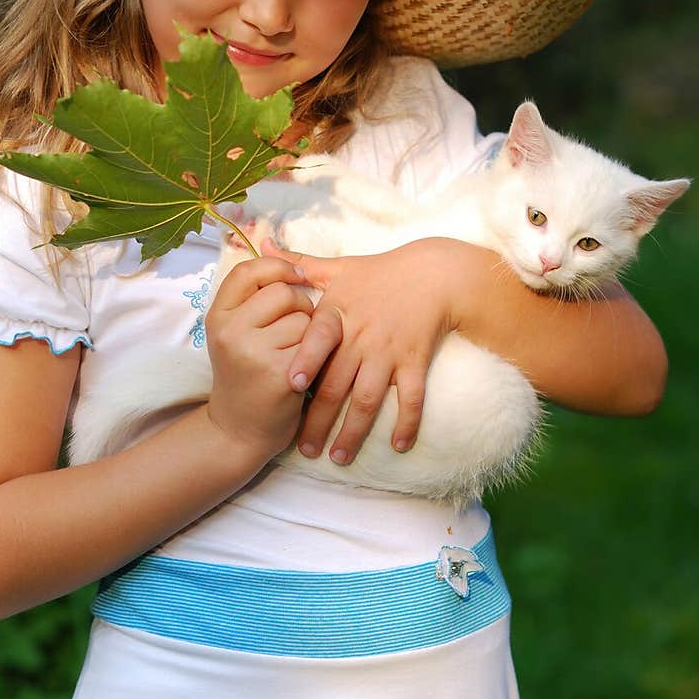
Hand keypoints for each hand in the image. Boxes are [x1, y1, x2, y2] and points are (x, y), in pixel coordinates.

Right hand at [205, 256, 314, 460]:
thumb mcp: (236, 332)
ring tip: (296, 354)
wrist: (238, 430)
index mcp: (217, 315)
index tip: (297, 278)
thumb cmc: (245, 374)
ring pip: (303, 318)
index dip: (278, 268)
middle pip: (283, 292)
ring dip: (311, 333)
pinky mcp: (280, 373)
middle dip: (300, 306)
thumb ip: (252, 294)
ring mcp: (253, 352)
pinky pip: (315, 345)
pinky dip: (316, 356)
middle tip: (294, 331)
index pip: (249, 272)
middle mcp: (230, 331)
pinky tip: (304, 371)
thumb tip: (273, 244)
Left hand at [261, 236, 456, 464]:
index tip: (292, 384)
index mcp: (339, 314)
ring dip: (354, 431)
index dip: (306, 360)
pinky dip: (407, 422)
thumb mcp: (338, 267)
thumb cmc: (379, 273)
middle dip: (319, 419)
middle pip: (337, 384)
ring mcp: (389, 352)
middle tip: (303, 449)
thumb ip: (298, 264)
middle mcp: (362, 337)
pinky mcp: (415, 361)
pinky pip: (412, 396)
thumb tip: (264, 242)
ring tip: (339, 456)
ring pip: (369, 399)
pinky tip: (398, 445)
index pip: (320, 338)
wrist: (433, 275)